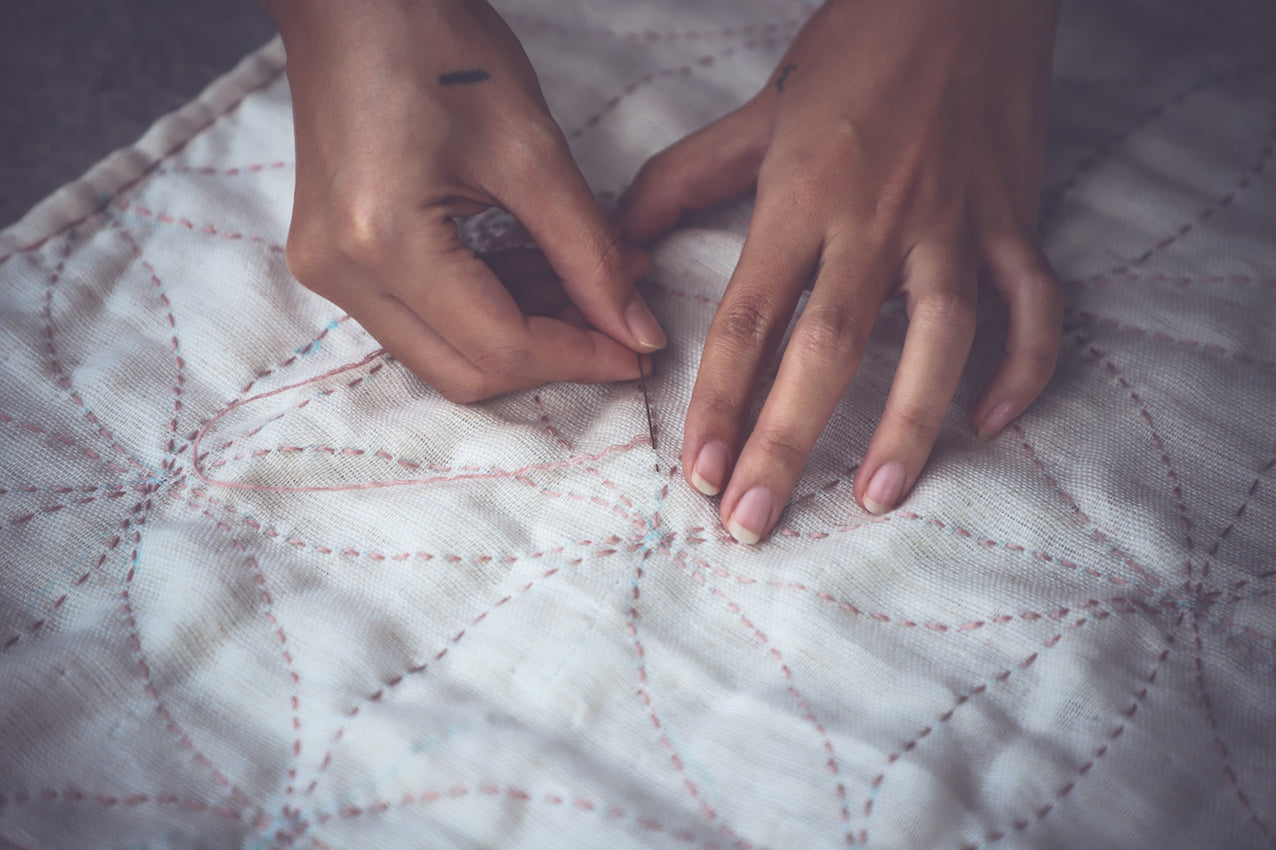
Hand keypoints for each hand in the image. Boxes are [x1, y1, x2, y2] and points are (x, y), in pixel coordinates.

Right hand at [263, 0, 665, 402]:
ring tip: (592, 281)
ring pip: (445, 353)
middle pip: (465, 372)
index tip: (639, 352)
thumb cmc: (438, 44)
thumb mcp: (533, 150)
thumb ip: (589, 253)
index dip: (580, 357)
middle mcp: (342, 272)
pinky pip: (423, 318)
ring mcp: (329, 270)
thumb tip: (637, 334)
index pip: (500, 346)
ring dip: (525, 331)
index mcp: (385, 241)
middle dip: (553, 354)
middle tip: (619, 322)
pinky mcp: (335, 259)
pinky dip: (488, 308)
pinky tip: (541, 269)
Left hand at [618, 0, 1063, 541]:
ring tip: (877, 499)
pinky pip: (1031, 306)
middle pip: (828, 346)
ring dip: (907, 423)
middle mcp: (878, 217)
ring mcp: (957, 221)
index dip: (719, 400)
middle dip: (786, 441)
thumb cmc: (856, 49)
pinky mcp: (1018, 220)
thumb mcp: (759, 110)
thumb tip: (622, 244)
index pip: (748, 317)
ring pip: (938, 337)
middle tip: (753, 521)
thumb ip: (684, 180)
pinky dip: (1021, 368)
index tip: (698, 471)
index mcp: (803, 195)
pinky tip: (986, 426)